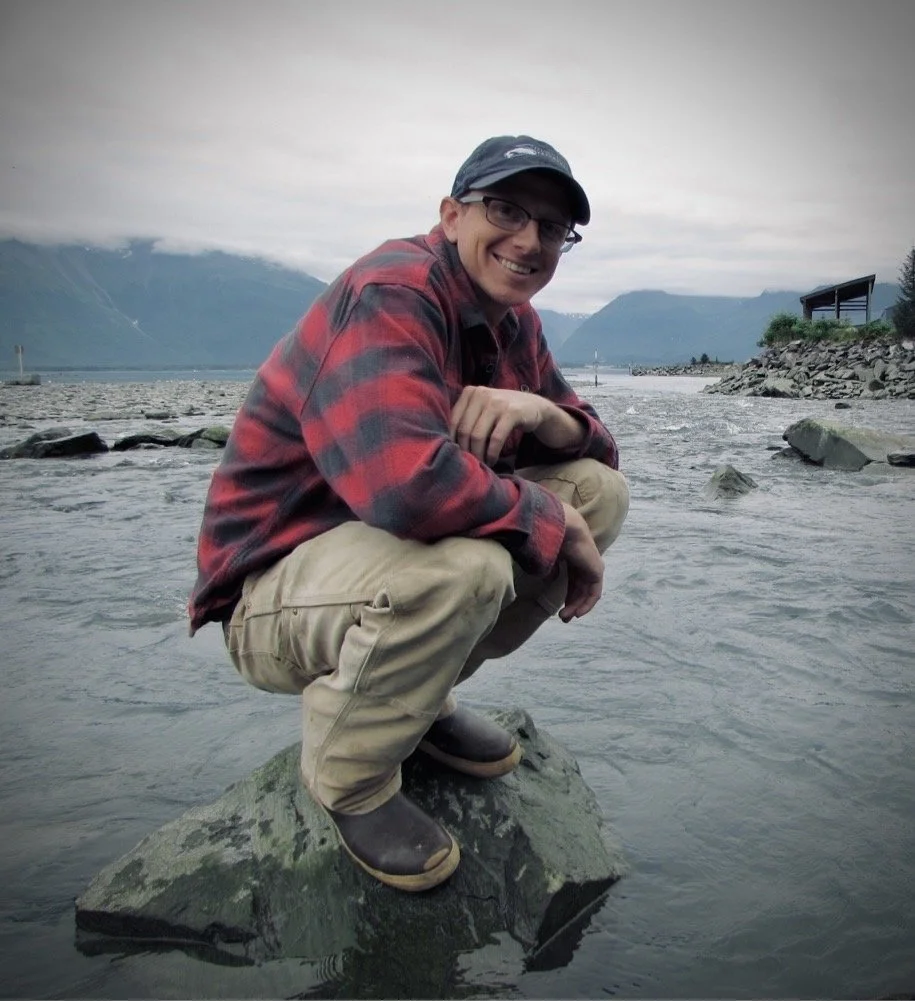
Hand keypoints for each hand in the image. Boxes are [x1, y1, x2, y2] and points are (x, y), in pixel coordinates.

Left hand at [449, 386, 583, 464]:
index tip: (458, 455)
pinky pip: (496, 438)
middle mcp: (481, 393)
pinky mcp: (512, 412)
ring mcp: (497, 402)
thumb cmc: (501, 412)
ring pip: (478, 435)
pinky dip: (492, 453)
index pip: (453, 421)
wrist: (534, 407)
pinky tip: (492, 460)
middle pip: (464, 430)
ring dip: (479, 454)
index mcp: (470, 392)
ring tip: (482, 463)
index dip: (453, 442)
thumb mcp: (481, 409)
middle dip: (466, 451)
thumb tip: (444, 444)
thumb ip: (465, 418)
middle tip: (470, 463)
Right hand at [557, 503, 603, 621]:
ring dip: (577, 607)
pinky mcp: (597, 572)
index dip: (568, 597)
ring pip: (587, 593)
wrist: (563, 528)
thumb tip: (551, 579)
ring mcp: (592, 568)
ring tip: (565, 617)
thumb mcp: (550, 557)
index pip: (573, 582)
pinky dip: (586, 604)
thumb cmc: (553, 538)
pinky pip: (594, 593)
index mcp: (574, 558)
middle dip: (572, 605)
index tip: (559, 610)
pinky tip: (577, 613)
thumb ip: (552, 569)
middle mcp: (585, 564)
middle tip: (563, 618)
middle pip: (580, 589)